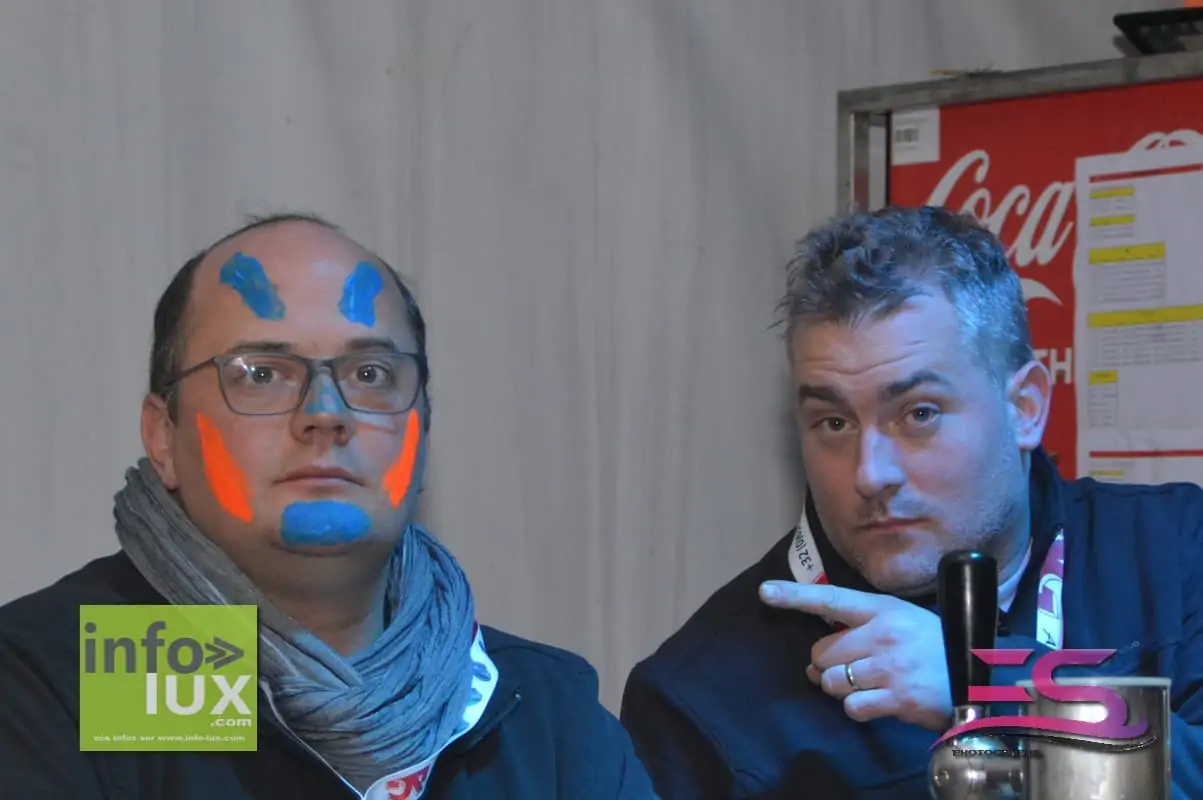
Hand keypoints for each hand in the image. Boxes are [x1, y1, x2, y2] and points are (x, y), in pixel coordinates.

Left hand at [760, 580, 952, 730]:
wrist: (978, 674)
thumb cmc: (933, 646)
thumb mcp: (901, 621)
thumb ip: (859, 631)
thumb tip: (813, 663)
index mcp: (883, 610)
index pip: (831, 599)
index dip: (795, 596)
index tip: (765, 592)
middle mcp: (883, 635)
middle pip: (822, 653)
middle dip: (830, 665)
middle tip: (855, 668)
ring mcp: (890, 667)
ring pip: (833, 682)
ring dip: (843, 689)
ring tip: (869, 685)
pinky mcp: (898, 698)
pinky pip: (853, 707)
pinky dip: (859, 709)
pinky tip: (879, 702)